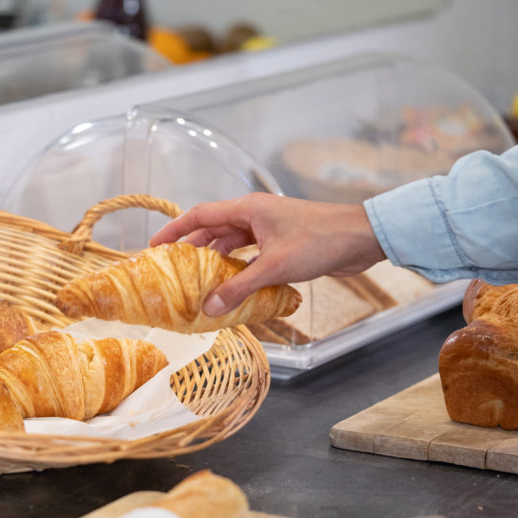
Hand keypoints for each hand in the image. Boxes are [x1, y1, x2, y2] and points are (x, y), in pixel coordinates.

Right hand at [149, 193, 385, 315]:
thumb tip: (208, 307)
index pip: (200, 215)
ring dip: (217, 262)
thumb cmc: (320, 241)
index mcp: (248, 209)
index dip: (175, 229)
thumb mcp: (274, 267)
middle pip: (213, 230)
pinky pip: (251, 255)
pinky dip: (239, 270)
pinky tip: (233, 288)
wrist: (361, 238)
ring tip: (199, 284)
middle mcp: (255, 215)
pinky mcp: (282, 243)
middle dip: (193, 250)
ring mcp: (269, 229)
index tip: (155, 245)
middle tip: (173, 271)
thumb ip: (239, 287)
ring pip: (232, 244)